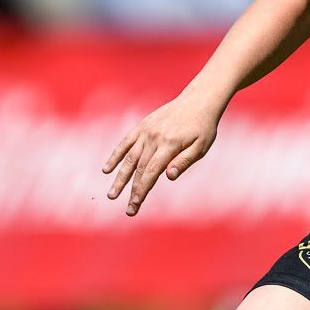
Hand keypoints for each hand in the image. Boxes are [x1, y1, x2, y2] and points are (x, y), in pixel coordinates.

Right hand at [102, 88, 225, 216]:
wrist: (198, 100)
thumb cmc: (203, 127)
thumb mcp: (201, 146)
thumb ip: (184, 161)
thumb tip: (169, 177)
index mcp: (169, 144)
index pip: (151, 172)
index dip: (141, 190)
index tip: (135, 205)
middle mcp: (154, 138)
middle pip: (138, 169)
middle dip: (132, 191)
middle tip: (128, 209)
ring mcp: (146, 131)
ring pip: (129, 158)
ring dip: (119, 178)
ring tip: (112, 194)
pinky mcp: (142, 126)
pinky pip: (125, 143)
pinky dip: (115, 156)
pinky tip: (107, 169)